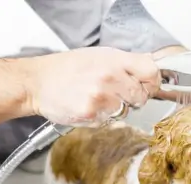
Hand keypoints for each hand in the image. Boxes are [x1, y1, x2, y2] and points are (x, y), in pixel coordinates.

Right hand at [29, 47, 160, 125]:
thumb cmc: (68, 68)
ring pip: (126, 111)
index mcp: (114, 60)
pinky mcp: (92, 114)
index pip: (151, 72)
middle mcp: (110, 78)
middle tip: (115, 92)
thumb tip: (151, 67)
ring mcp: (101, 97)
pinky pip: (109, 121)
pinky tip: (88, 106)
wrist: (38, 82)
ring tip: (97, 98)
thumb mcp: (100, 55)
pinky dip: (102, 117)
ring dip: (116, 108)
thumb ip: (126, 62)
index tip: (146, 85)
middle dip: (132, 97)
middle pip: (141, 96)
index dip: (151, 81)